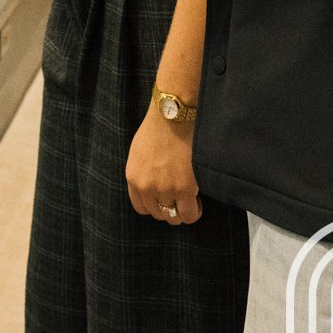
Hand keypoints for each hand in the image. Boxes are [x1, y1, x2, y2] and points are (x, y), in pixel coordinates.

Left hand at [126, 108, 201, 223]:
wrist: (174, 115)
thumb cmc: (160, 127)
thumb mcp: (140, 152)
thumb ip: (144, 173)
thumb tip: (155, 187)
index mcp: (133, 177)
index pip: (142, 208)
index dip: (156, 206)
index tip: (166, 199)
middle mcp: (146, 187)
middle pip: (159, 214)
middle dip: (171, 208)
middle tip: (181, 197)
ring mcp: (165, 189)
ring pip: (174, 217)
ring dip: (183, 211)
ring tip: (191, 198)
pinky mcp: (184, 189)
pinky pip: (190, 214)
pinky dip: (195, 211)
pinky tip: (198, 200)